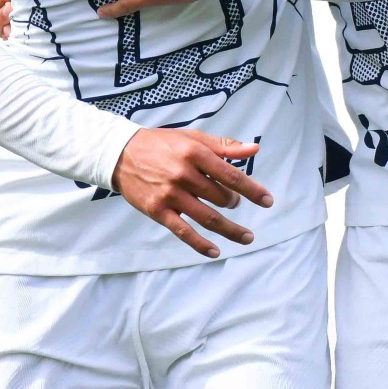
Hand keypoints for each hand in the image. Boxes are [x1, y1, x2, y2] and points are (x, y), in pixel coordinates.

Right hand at [112, 128, 272, 258]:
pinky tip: (215, 251)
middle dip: (234, 203)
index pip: (231, 174)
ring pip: (207, 217)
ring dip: (230, 229)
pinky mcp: (157, 210)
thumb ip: (224, 146)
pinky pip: (183, 231)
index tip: (268, 201)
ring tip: (246, 236)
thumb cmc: (160, 144)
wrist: (120, 154)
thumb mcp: (192, 138)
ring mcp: (170, 194)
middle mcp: (183, 174)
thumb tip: (254, 149)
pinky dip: (200, 244)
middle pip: (220, 197)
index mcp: (195, 153)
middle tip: (235, 204)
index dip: (252, 190)